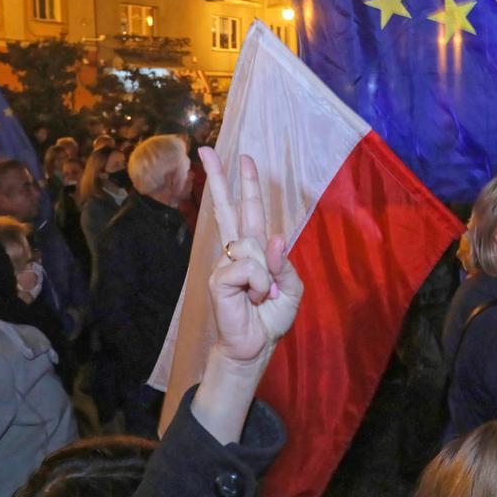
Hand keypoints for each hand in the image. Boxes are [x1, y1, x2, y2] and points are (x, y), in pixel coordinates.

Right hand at [201, 146, 302, 365]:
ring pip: (252, 248)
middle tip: (205, 150)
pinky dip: (259, 285)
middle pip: (226, 208)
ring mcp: (225, 263)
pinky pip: (247, 268)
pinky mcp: (218, 278)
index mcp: (254, 249)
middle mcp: (237, 251)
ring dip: (267, 277)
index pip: (248, 211)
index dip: (246, 185)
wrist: (256, 346)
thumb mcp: (291, 289)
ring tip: (262, 297)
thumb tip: (272, 238)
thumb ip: (282, 263)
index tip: (243, 158)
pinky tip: (253, 299)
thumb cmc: (271, 317)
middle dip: (219, 178)